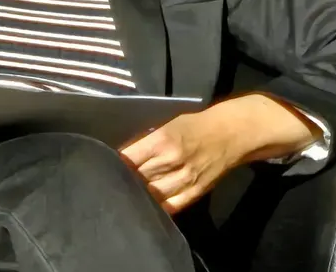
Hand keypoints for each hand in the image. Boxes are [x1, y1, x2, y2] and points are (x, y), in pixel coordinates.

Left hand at [120, 94, 319, 213]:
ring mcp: (184, 178)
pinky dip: (156, 208)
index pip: (128, 158)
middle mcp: (171, 160)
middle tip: (110, 186)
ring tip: (126, 198)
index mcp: (162, 139)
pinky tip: (145, 207)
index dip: (113, 165)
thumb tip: (121, 158)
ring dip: (137, 197)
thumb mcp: (168, 125)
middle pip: (137, 178)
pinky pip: (169, 207)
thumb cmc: (197, 125)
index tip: (103, 169)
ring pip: (150, 196)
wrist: (232, 133)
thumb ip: (146, 143)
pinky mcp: (195, 192)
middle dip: (123, 182)